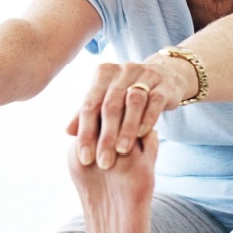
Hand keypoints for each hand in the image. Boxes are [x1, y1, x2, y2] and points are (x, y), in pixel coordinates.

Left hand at [66, 58, 189, 168]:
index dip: (86, 133)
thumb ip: (88, 114)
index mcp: (103, 73)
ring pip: (133, 102)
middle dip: (106, 136)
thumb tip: (68, 132)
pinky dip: (147, 118)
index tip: (84, 158)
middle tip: (103, 162)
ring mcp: (144, 75)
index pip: (90, 105)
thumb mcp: (107, 100)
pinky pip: (154, 102)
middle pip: (110, 105)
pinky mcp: (163, 85)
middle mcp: (122, 71)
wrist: (165, 76)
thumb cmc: (128, 93)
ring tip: (122, 151)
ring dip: (127, 129)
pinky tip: (142, 135)